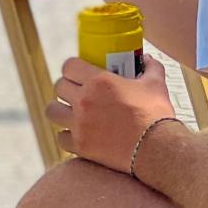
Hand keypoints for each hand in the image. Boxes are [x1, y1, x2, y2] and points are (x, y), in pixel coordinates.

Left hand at [45, 55, 177, 171]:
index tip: (78, 72)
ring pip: (52, 111)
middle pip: (59, 87)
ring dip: (60, 109)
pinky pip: (60, 137)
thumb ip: (150, 67)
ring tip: (70, 111)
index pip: (69, 66)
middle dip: (67, 87)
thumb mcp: (155, 84)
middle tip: (77, 91)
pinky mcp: (80, 146)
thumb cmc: (155, 114)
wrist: (155, 149)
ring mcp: (80, 124)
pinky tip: (77, 133)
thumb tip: (147, 59)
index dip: (73, 67)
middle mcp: (84, 101)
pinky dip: (67, 135)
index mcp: (100, 81)